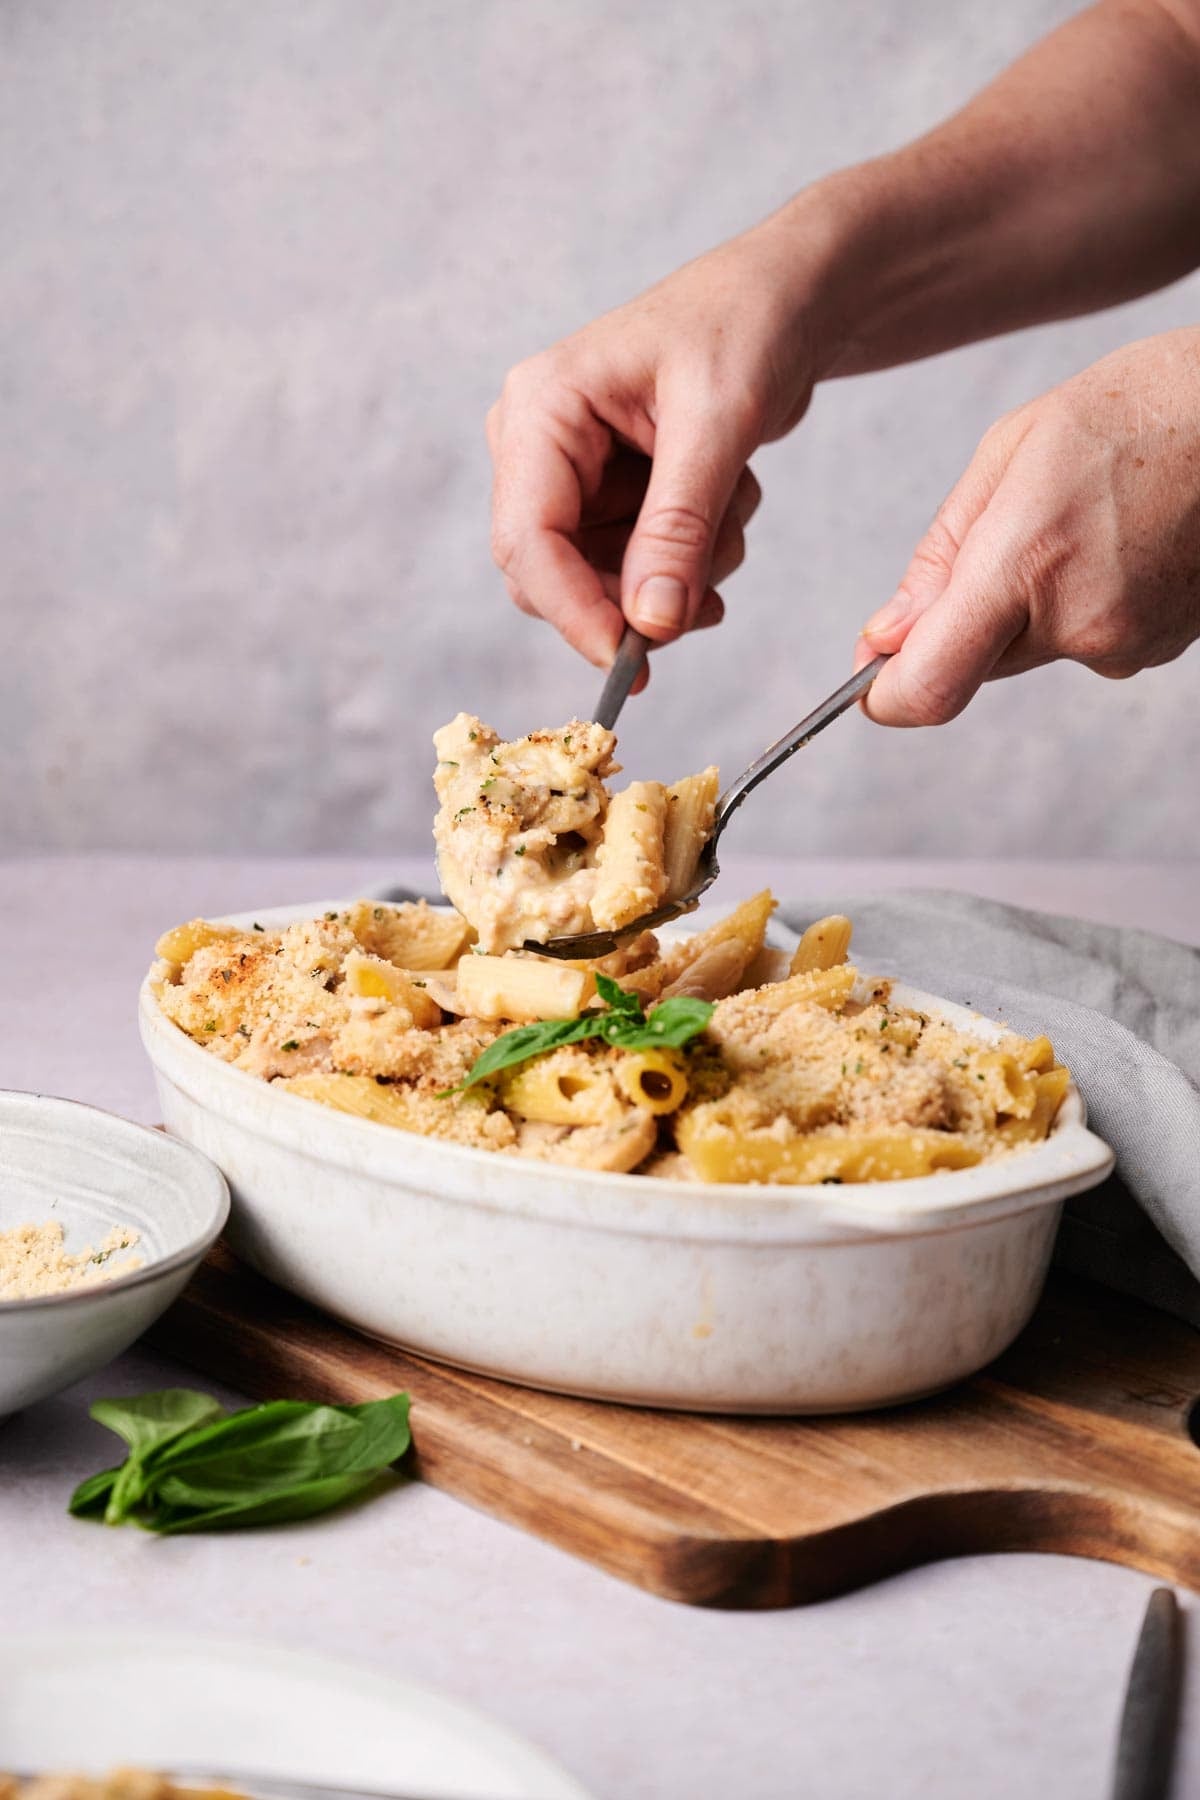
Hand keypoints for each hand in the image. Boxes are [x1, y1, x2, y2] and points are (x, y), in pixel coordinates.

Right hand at [487, 217, 826, 683]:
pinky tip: (728, 507)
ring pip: (602, 581)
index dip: (573, 612)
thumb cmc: (748, 324)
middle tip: (708, 598)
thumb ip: (678, 529)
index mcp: (541, 408)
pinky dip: (692, 560)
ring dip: (680, 572)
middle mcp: (538, 444)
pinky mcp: (610, 494)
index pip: (527, 540)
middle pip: (553, 573)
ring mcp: (572, 472)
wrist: (791, 296)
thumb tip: (649, 625)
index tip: (630, 663)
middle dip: (634, 594)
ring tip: (734, 511)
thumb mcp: (718, 426)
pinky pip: (635, 568)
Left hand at [858, 329, 1199, 723]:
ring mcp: (1126, 644)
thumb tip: (886, 636)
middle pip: (976, 661)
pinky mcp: (1159, 650)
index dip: (886, 694)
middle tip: (1013, 532)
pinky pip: (1085, 641)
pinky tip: (1121, 538)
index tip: (870, 680)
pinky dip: (1084, 601)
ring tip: (1085, 522)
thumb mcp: (1009, 454)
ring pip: (1032, 648)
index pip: (929, 685)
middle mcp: (1079, 622)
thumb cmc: (1139, 410)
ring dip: (1033, 603)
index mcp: (1027, 563)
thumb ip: (940, 557)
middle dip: (969, 615)